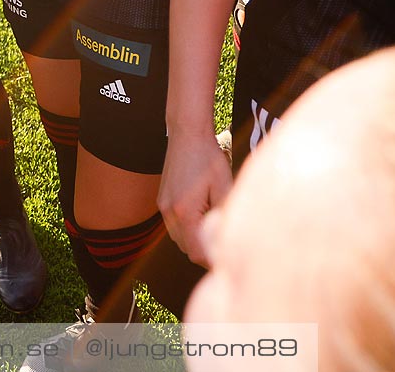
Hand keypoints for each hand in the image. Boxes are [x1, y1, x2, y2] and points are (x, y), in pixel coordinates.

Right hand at [159, 133, 233, 266]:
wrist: (187, 135)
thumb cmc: (209, 158)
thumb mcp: (225, 187)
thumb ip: (225, 217)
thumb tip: (232, 238)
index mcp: (185, 212)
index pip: (196, 253)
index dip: (213, 259)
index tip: (230, 256)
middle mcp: (169, 212)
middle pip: (186, 250)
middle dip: (205, 252)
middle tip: (227, 245)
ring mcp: (163, 207)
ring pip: (179, 240)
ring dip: (196, 242)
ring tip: (215, 232)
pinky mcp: (163, 201)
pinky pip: (175, 227)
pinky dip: (188, 230)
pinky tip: (203, 219)